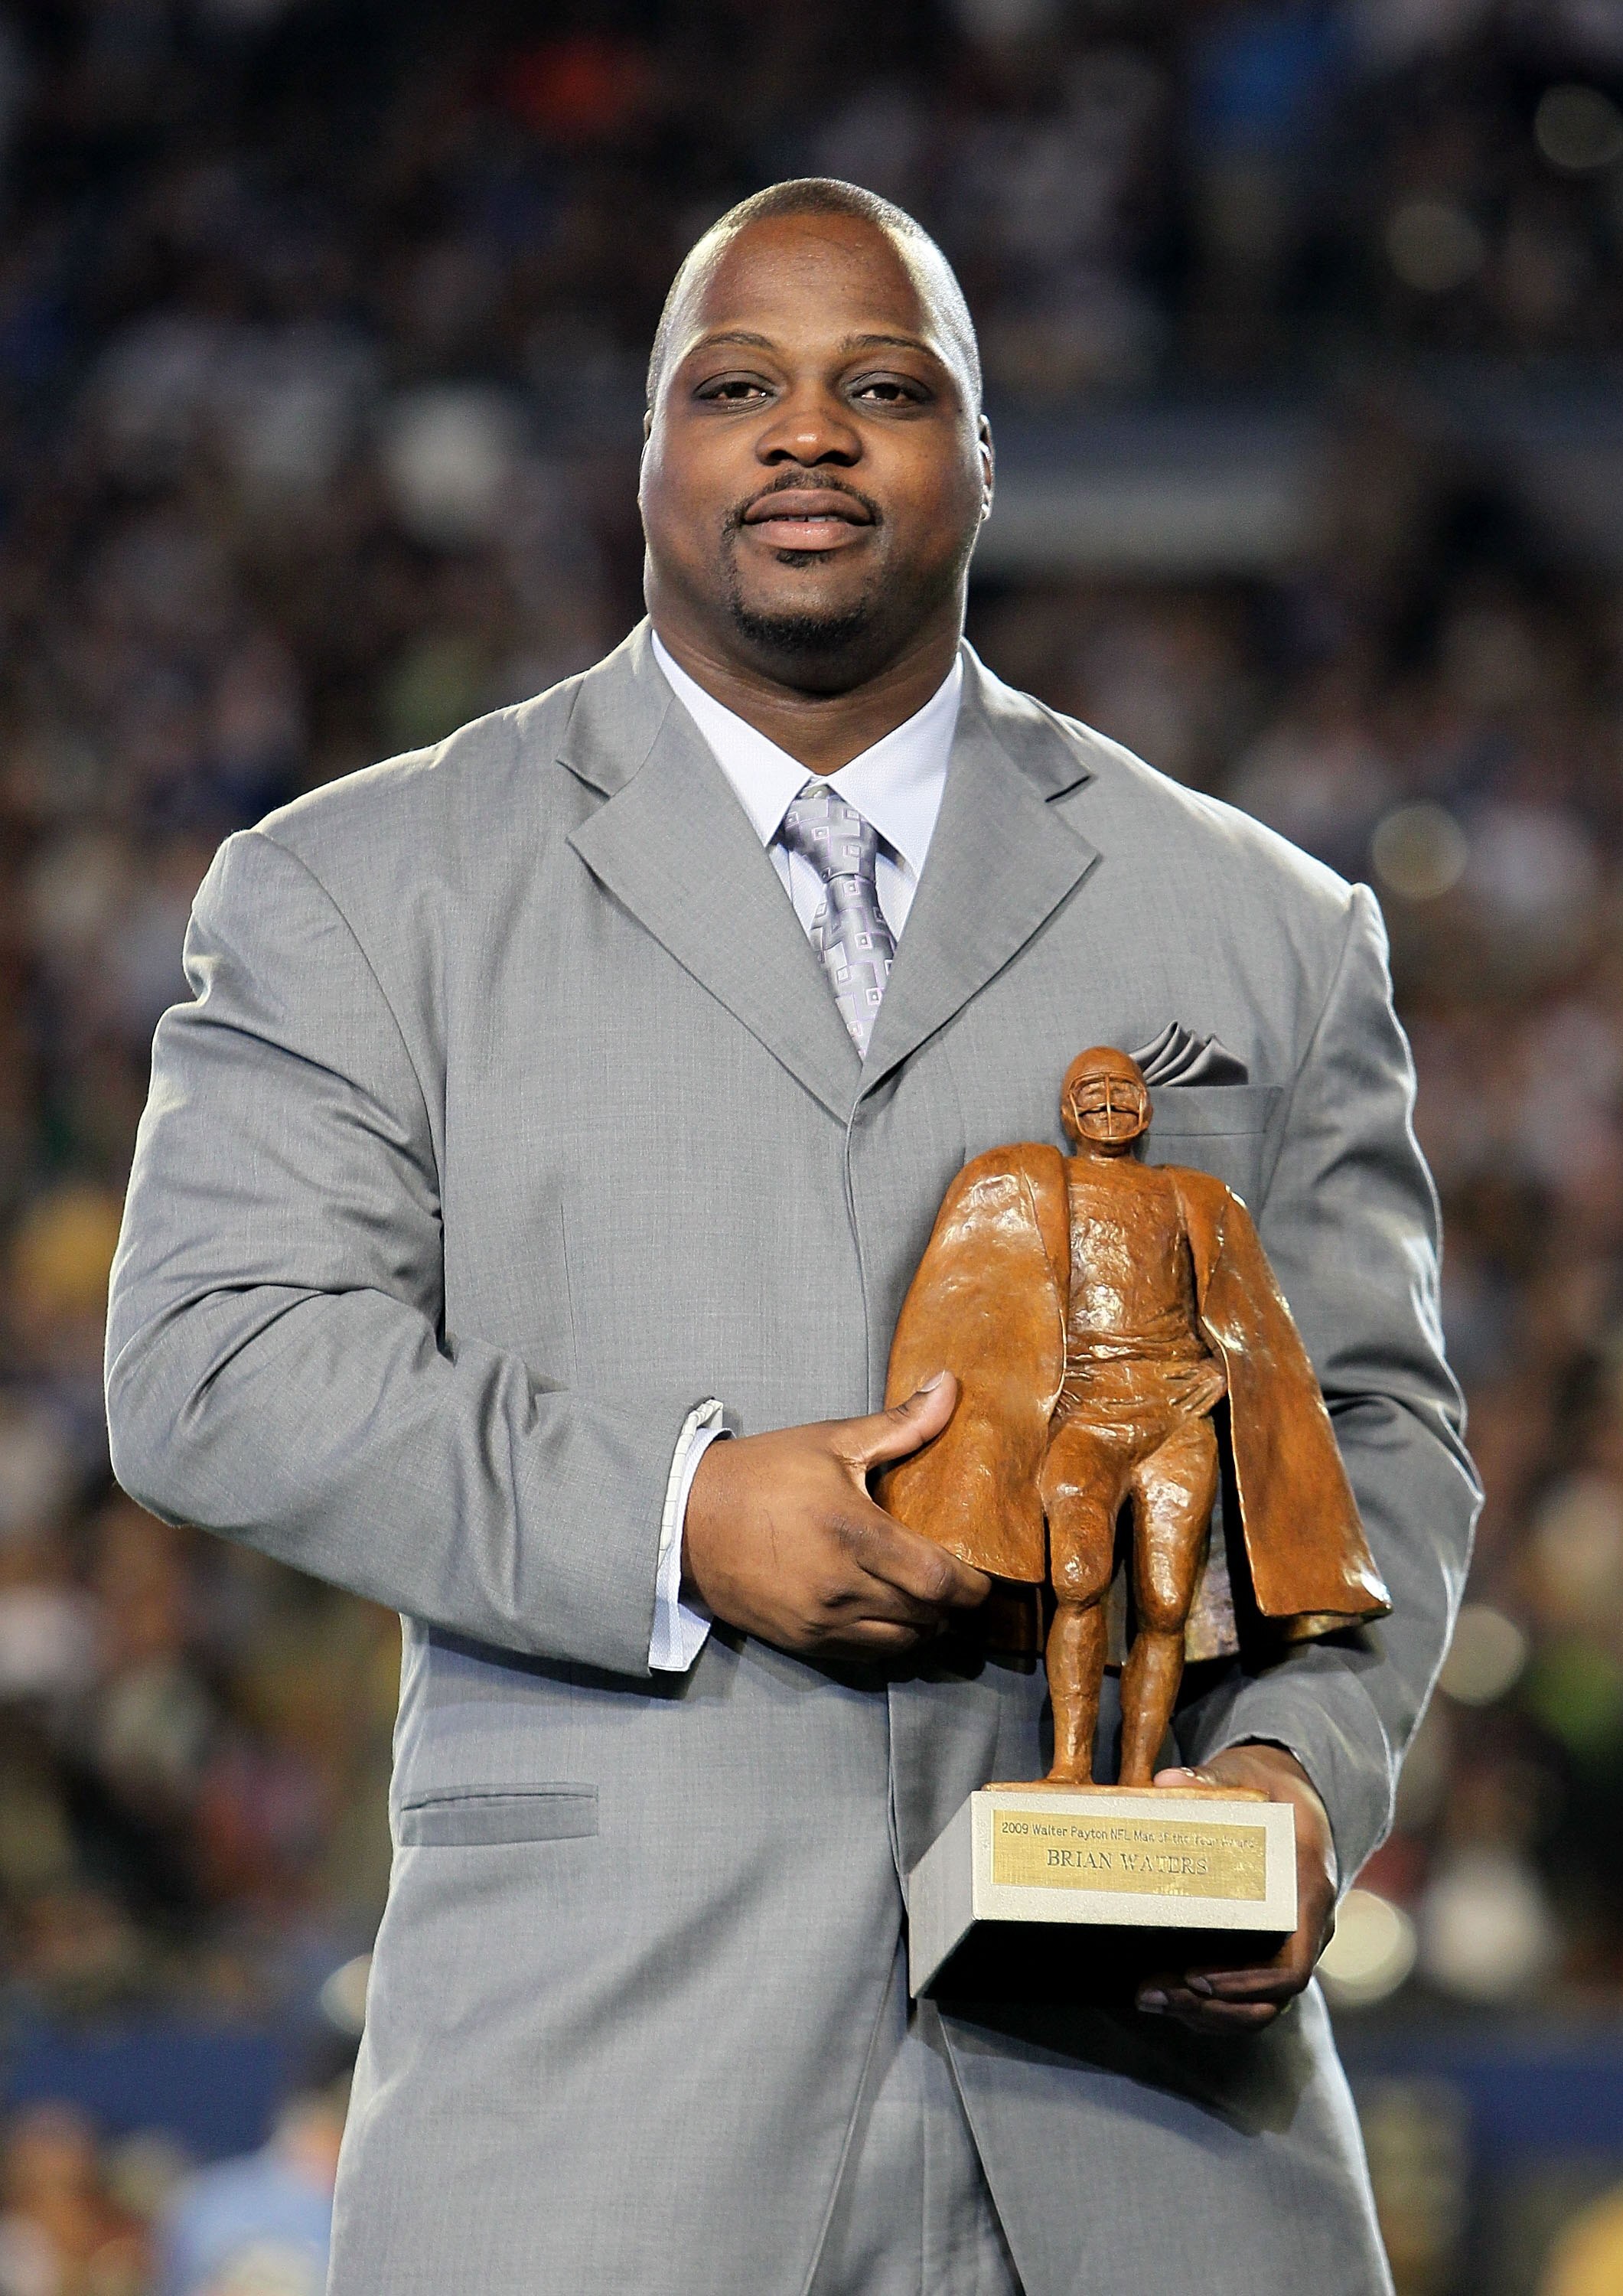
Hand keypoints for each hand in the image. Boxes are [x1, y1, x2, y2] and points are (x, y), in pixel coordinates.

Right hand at [682, 1375, 990, 1657]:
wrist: (686, 1521)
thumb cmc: (762, 1473)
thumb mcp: (831, 1441)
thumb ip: (901, 1423)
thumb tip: (950, 1386)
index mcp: (852, 1531)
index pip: (937, 1579)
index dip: (971, 1586)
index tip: (983, 1576)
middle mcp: (840, 1584)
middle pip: (926, 1615)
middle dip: (954, 1606)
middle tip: (963, 1586)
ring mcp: (820, 1619)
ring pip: (901, 1642)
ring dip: (925, 1626)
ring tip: (930, 1601)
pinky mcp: (803, 1641)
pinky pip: (866, 1655)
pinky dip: (890, 1641)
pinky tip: (894, 1617)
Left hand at [1135, 1743, 1337, 2033]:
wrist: (1295, 1798)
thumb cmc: (1272, 1788)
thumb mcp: (1250, 1773)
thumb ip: (1213, 1778)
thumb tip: (1168, 1781)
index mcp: (1309, 1893)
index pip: (1292, 1966)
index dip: (1247, 1983)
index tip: (1196, 1979)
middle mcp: (1307, 1931)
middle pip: (1269, 2000)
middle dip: (1210, 2008)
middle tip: (1151, 1993)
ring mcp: (1290, 1946)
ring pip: (1257, 2008)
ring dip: (1203, 2014)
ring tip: (1147, 1997)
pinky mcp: (1268, 1953)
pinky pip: (1246, 1999)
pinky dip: (1207, 2009)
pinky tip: (1163, 1995)